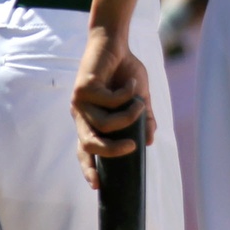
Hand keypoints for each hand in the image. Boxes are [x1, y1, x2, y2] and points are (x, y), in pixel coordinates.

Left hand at [71, 30, 153, 188]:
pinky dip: (127, 94)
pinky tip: (132, 83)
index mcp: (91, 120)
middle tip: (131, 147)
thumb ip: (142, 118)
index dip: (89, 169)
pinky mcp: (83, 88)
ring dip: (128, 115)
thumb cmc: (124, 70)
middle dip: (111, 150)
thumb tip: (149, 140)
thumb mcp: (138, 98)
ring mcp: (80, 102)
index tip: (97, 187)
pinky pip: (110, 101)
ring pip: (104, 124)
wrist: (114, 41)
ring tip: (140, 102)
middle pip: (89, 145)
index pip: (85, 151)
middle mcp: (81, 115)